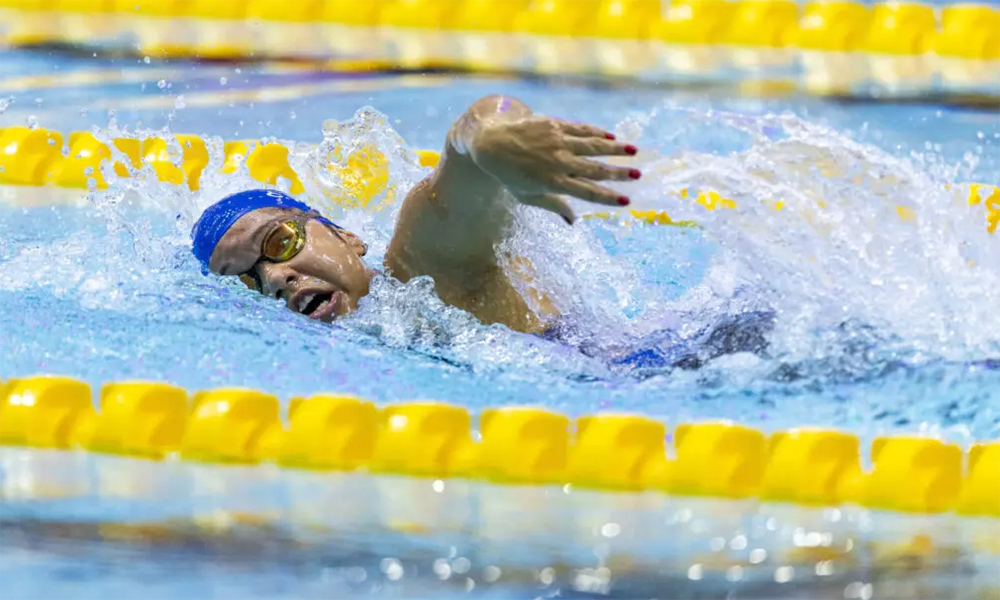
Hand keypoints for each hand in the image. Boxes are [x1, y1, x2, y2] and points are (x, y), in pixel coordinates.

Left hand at [468, 115, 640, 223]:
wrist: (492, 143)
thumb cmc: (510, 174)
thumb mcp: (527, 196)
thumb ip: (553, 206)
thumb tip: (574, 221)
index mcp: (552, 183)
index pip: (587, 192)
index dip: (608, 198)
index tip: (626, 201)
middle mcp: (557, 163)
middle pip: (594, 169)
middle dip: (618, 173)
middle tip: (637, 175)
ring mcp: (557, 142)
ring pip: (592, 146)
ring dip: (615, 149)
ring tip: (633, 152)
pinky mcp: (554, 125)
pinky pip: (580, 129)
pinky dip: (597, 133)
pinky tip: (611, 137)